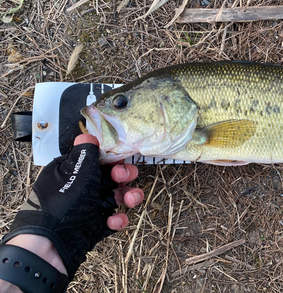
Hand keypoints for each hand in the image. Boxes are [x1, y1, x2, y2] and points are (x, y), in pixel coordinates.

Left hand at [1, 135, 143, 279]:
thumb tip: (87, 135)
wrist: (52, 245)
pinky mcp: (95, 226)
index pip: (96, 159)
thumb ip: (86, 152)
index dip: (112, 158)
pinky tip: (114, 221)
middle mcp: (81, 188)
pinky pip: (113, 219)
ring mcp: (88, 208)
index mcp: (72, 171)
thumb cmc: (62, 203)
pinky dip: (118, 219)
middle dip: (123, 176)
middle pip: (110, 177)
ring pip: (116, 197)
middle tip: (123, 177)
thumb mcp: (76, 170)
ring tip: (132, 200)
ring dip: (128, 197)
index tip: (120, 159)